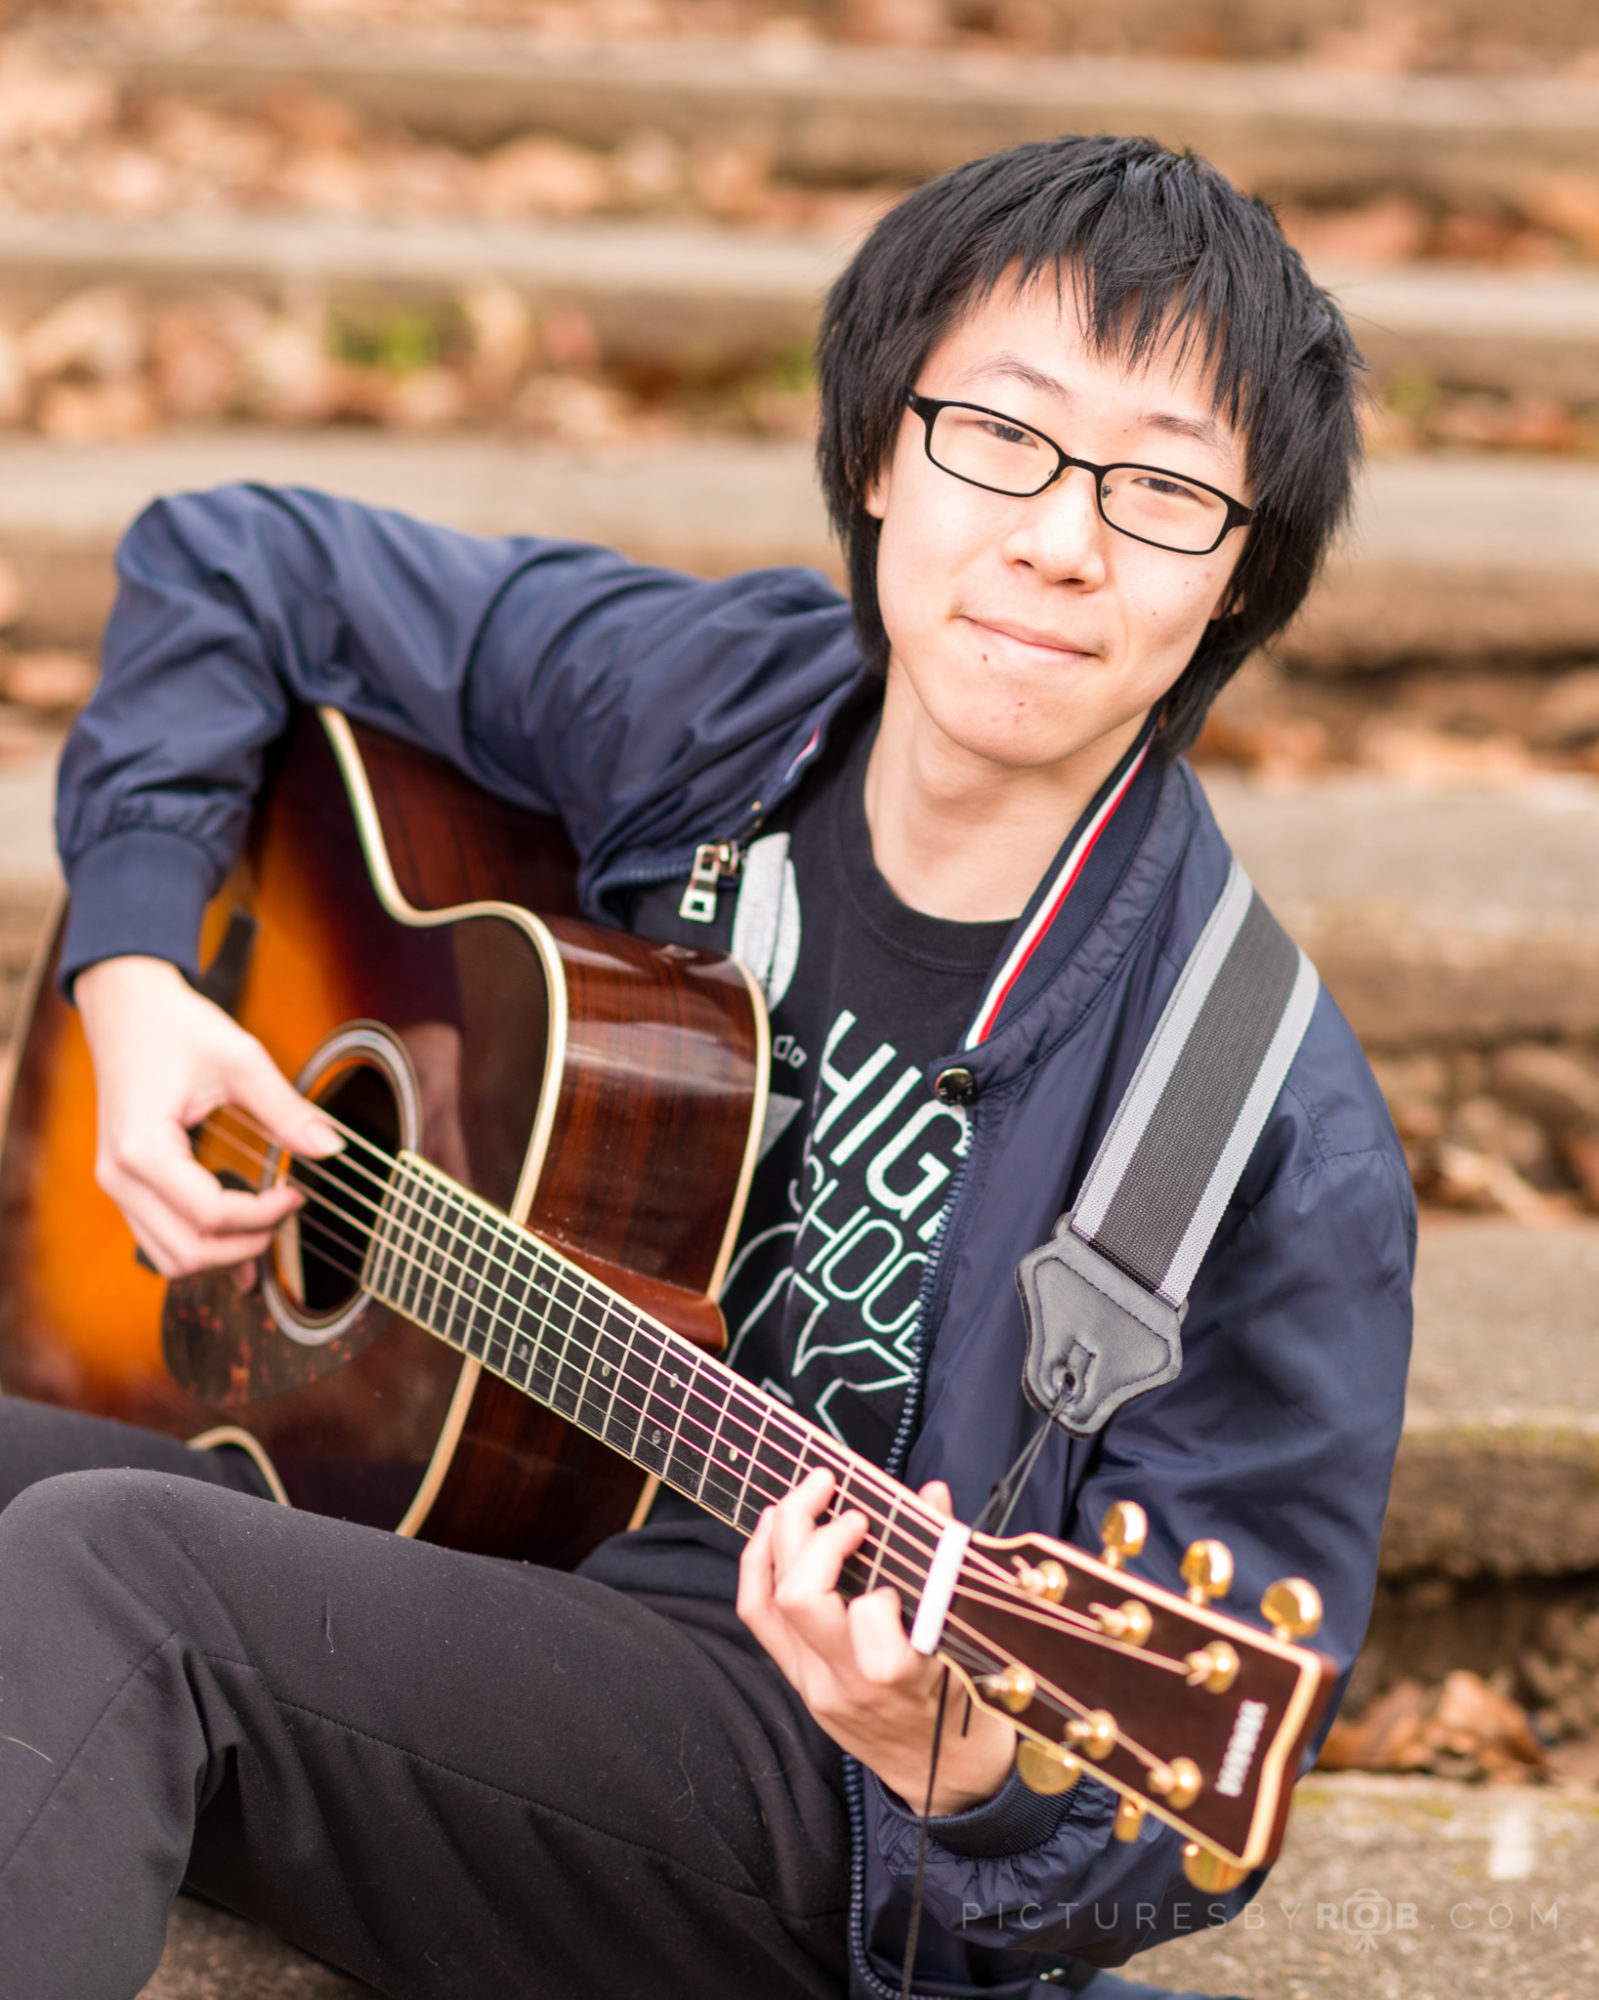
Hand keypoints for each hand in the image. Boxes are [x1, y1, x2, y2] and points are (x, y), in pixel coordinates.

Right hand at [75, 955, 339, 1281]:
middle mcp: (119, 1175)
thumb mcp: (241, 1060)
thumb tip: (334, 1148)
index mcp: (143, 1147)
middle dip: (247, 1245)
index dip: (264, 1215)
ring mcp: (115, 1184)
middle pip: (188, 1250)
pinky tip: (240, 1238)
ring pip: (169, 1257)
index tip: (298, 1194)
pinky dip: (200, 1246)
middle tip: (287, 1215)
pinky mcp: (122, 1183)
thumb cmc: (177, 1026)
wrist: (125, 1005)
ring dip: (222, 1255)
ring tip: (267, 1227)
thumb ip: (287, 1109)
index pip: (211, 1214)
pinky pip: (158, 1238)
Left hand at [738, 1466, 1016, 1815]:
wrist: (948, 1782)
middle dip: (809, 1528)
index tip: (879, 1533)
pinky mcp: (799, 1685)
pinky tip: (774, 1533)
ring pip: (769, 1605)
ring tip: (800, 1497)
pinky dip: (758, 1568)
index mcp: (901, 1676)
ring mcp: (815, 1687)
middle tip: (831, 1487)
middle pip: (801, 1598)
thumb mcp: (971, 1640)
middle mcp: (846, 1684)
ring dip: (777, 1539)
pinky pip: (760, 1621)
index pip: (869, 1613)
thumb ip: (947, 1561)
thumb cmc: (968, 1705)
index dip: (870, 1565)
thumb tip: (930, 1494)